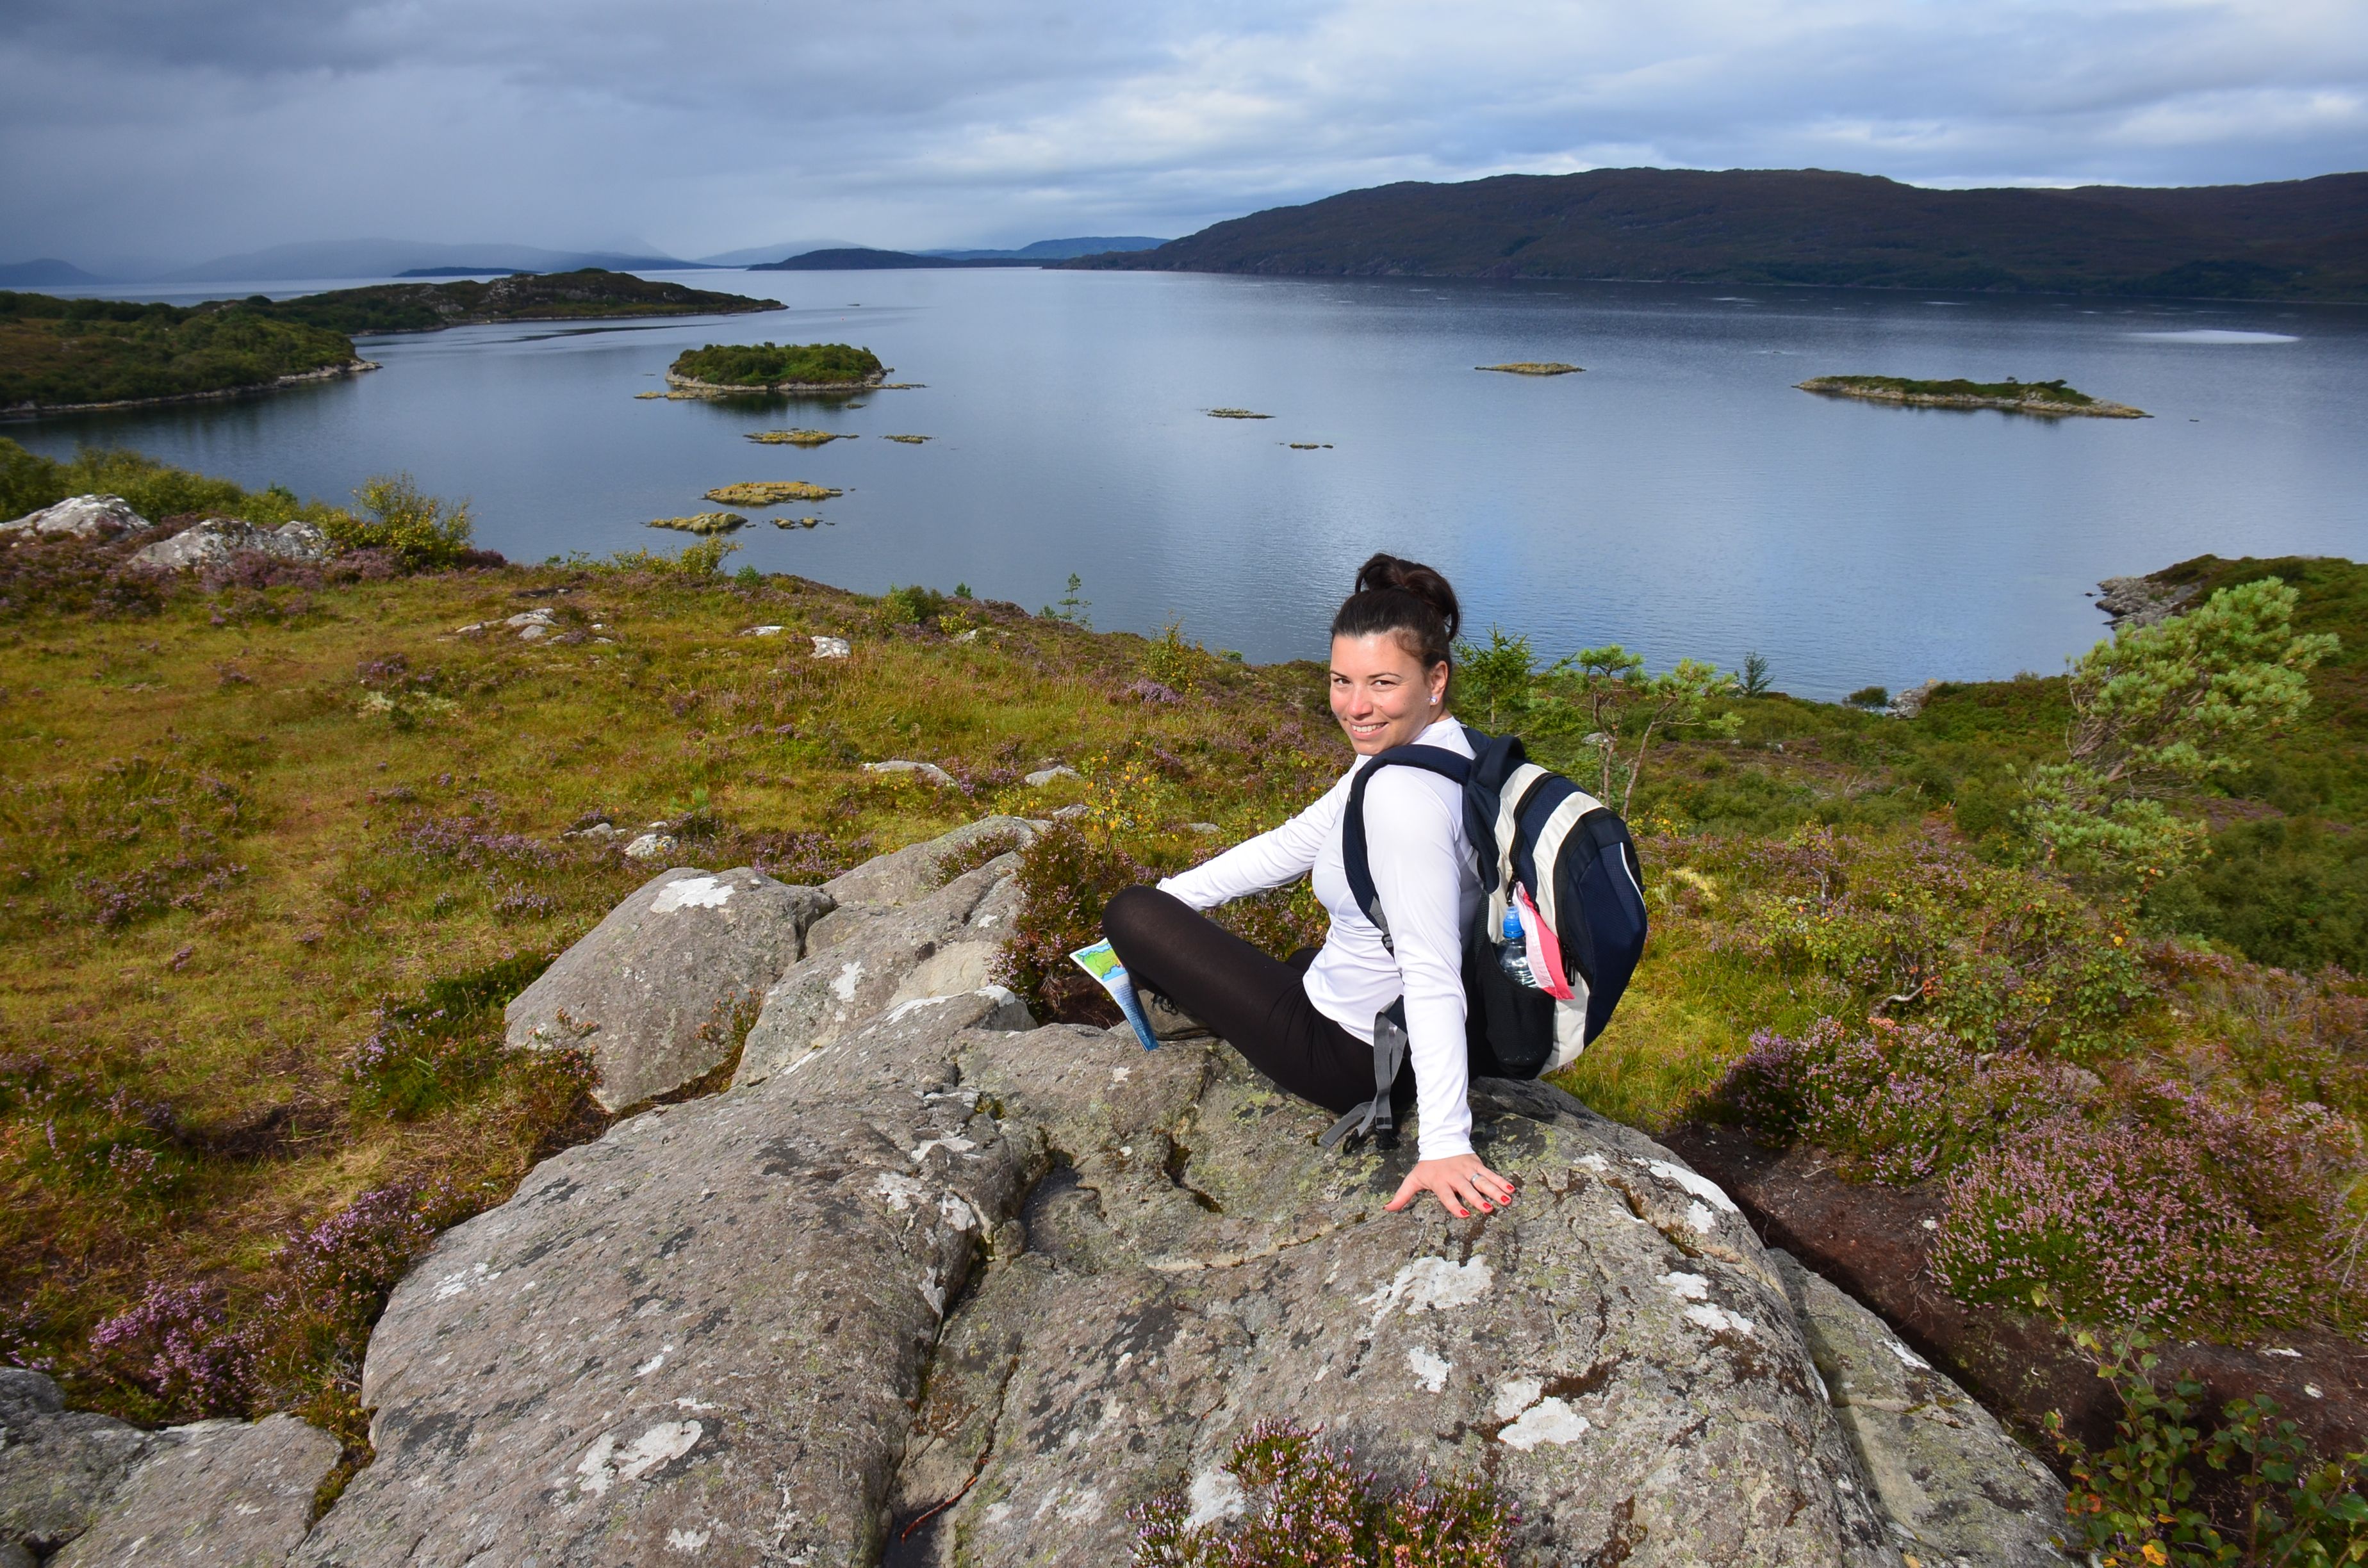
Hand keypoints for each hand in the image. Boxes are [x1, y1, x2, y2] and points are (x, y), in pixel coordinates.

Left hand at [1385, 1153, 1514, 1218]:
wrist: (1440, 1142)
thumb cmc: (1428, 1166)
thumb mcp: (1414, 1178)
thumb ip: (1402, 1195)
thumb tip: (1387, 1208)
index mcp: (1440, 1181)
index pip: (1447, 1195)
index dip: (1455, 1205)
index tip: (1464, 1214)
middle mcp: (1455, 1176)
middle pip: (1467, 1188)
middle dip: (1478, 1198)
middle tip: (1488, 1208)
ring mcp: (1468, 1170)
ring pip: (1482, 1181)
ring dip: (1494, 1190)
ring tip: (1506, 1199)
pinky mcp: (1477, 1164)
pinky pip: (1490, 1173)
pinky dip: (1501, 1180)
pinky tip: (1511, 1188)